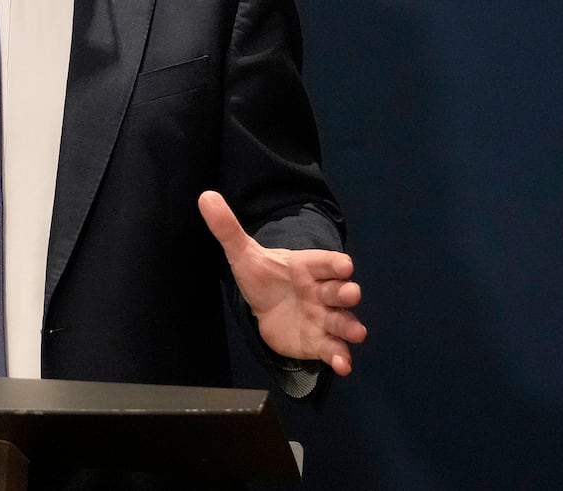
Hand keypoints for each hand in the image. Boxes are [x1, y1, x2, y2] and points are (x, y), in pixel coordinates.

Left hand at [198, 190, 367, 374]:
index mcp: (307, 267)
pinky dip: (340, 357)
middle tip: (351, 294)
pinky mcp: (320, 342)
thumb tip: (205, 197)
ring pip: (342, 321)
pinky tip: (343, 365)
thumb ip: (228, 229)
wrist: (266, 308)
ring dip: (350, 327)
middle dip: (347, 293)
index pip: (325, 262)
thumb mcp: (243, 254)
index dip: (335, 263)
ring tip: (357, 333)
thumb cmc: (263, 278)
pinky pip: (334, 349)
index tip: (344, 266)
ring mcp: (324, 318)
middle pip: (340, 291)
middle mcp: (322, 292)